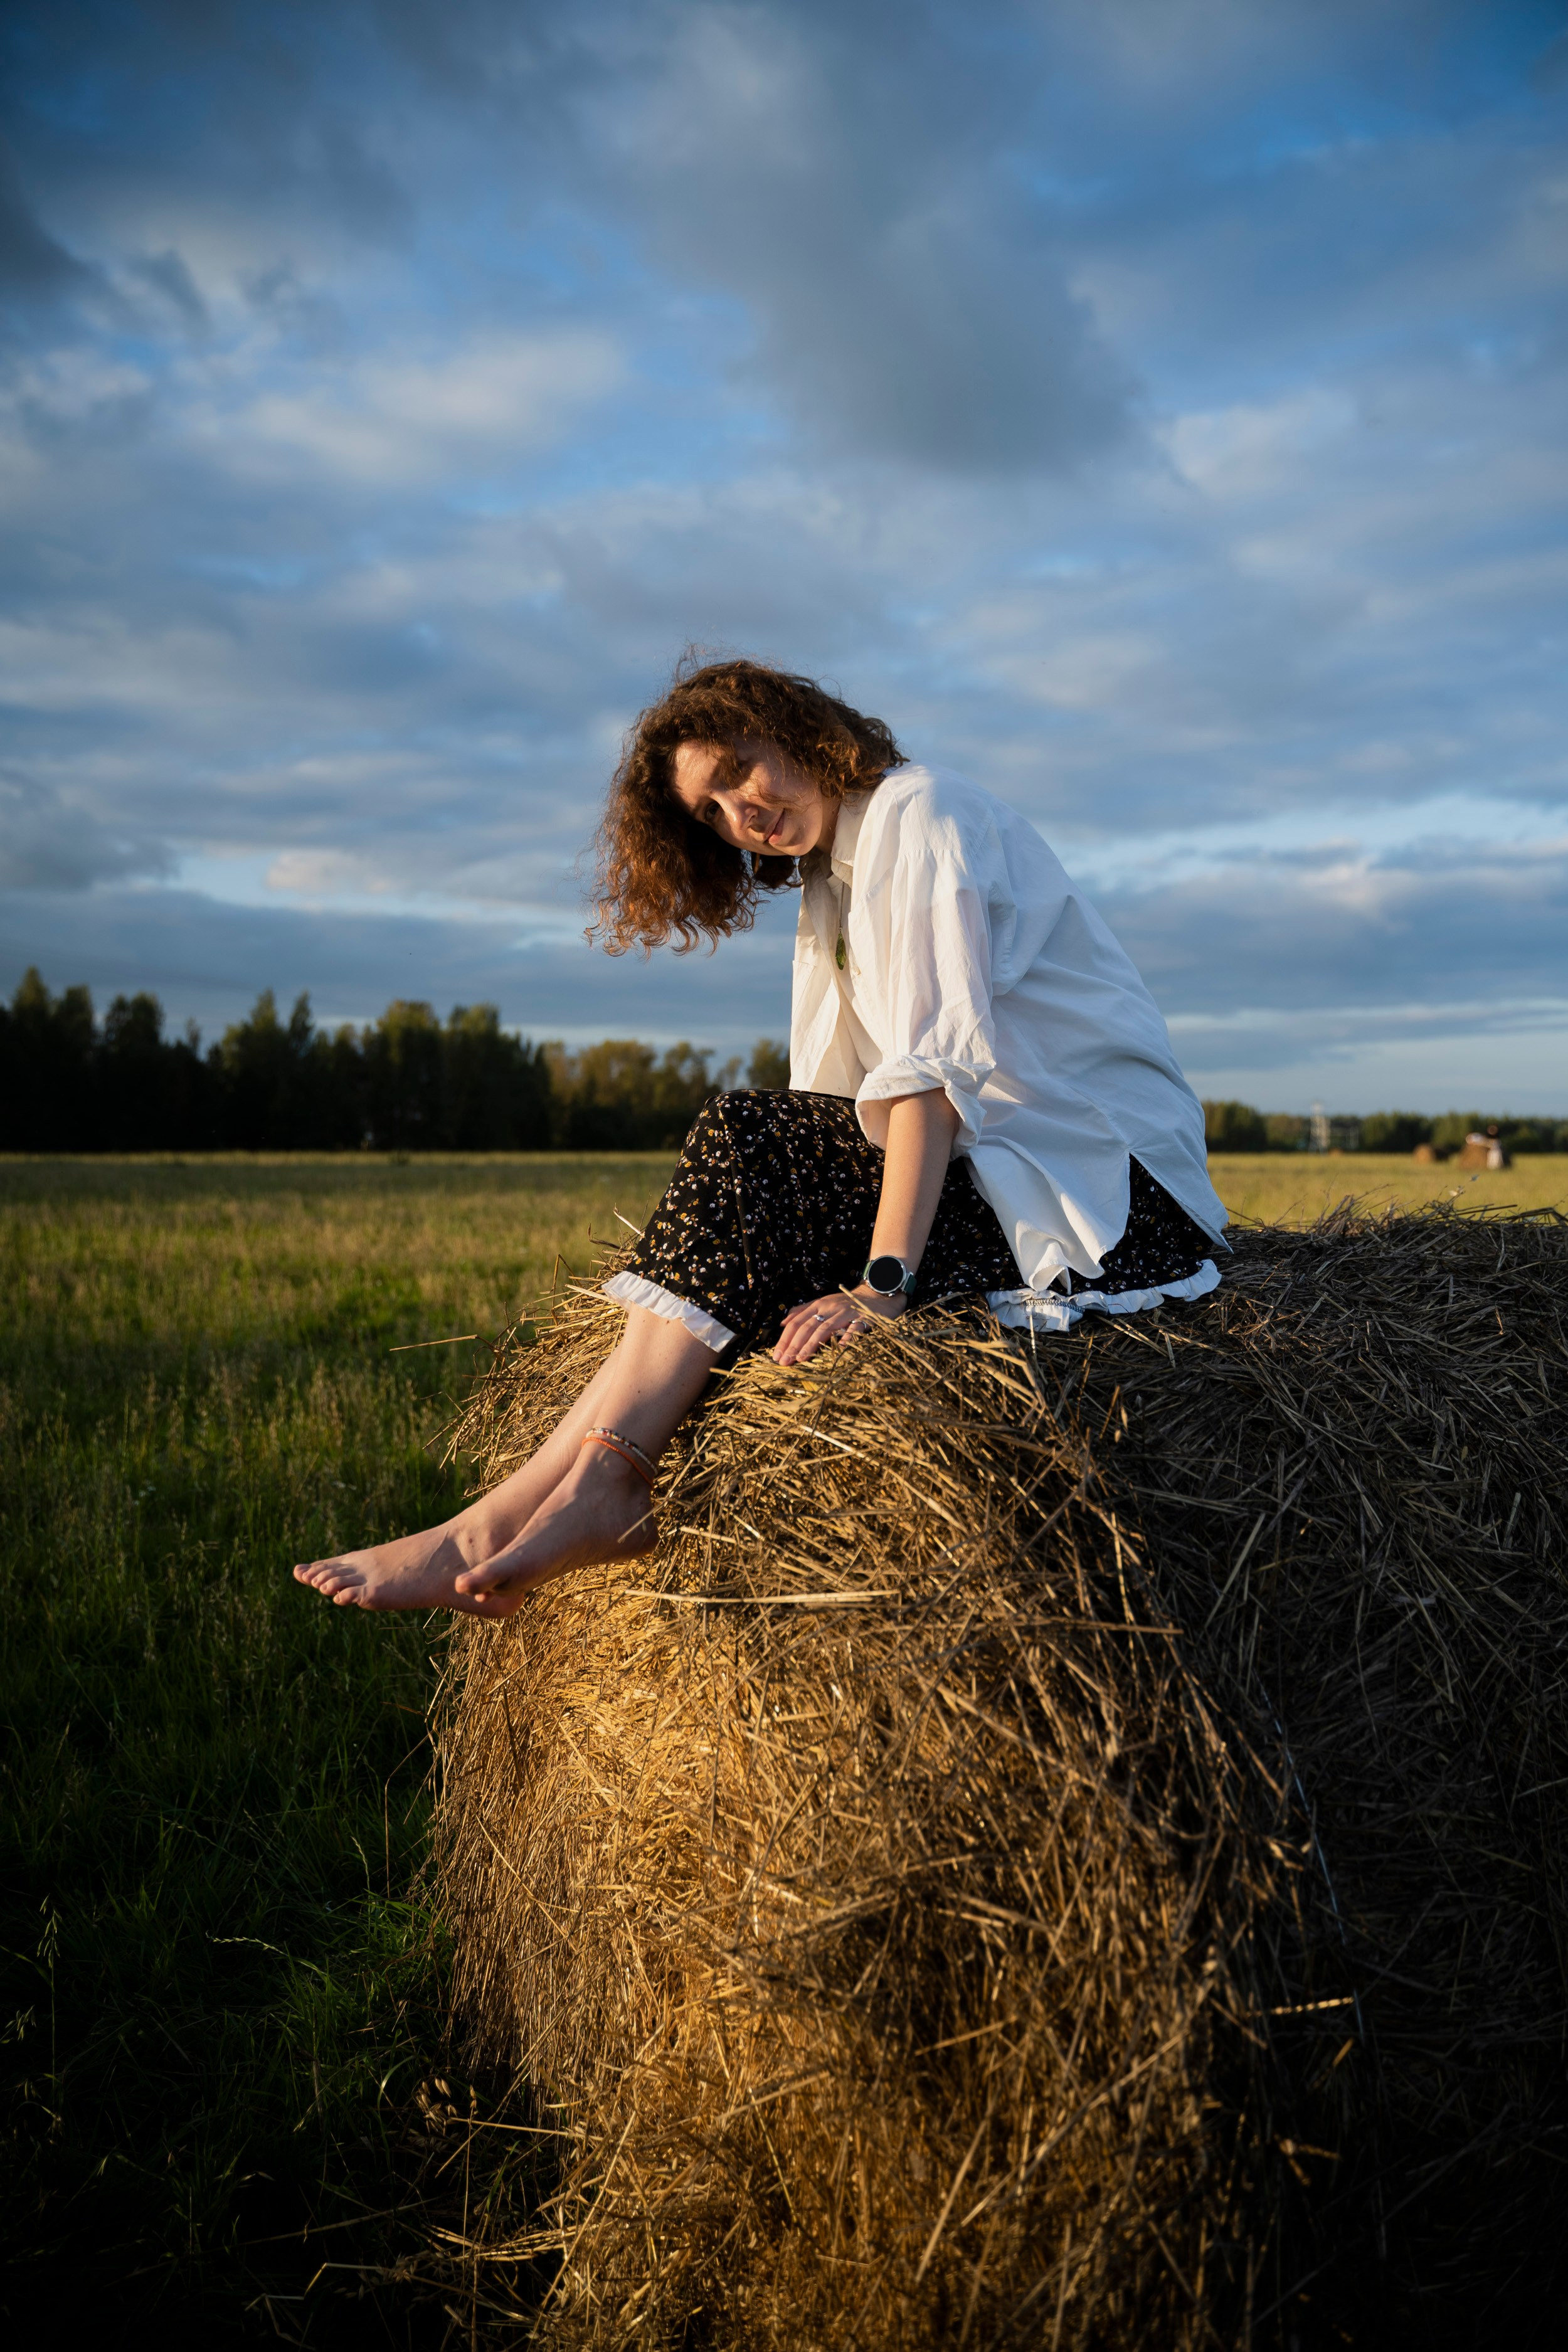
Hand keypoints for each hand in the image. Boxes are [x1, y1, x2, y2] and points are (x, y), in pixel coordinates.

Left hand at [773, 1284, 907, 1365]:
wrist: (875, 1293)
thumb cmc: (846, 1303)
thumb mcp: (823, 1303)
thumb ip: (803, 1311)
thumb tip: (783, 1322)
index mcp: (818, 1304)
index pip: (796, 1322)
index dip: (785, 1338)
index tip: (777, 1355)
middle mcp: (829, 1307)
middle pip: (808, 1326)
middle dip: (794, 1344)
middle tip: (785, 1361)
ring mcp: (846, 1312)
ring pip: (826, 1328)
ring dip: (812, 1343)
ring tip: (802, 1358)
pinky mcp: (864, 1316)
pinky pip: (855, 1328)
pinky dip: (847, 1337)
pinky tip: (840, 1348)